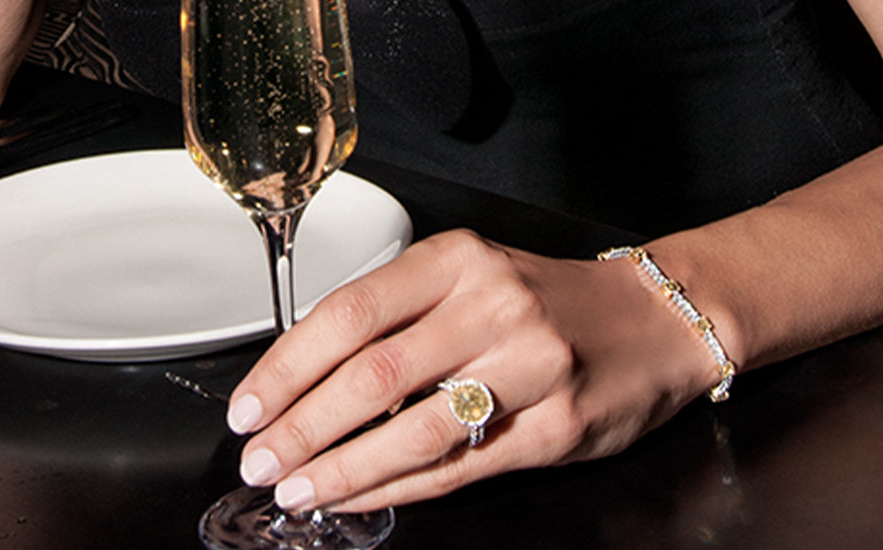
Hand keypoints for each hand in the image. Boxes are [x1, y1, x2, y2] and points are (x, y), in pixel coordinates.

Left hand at [225, 229, 721, 511]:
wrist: (655, 318)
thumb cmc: (547, 301)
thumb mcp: (471, 278)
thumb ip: (398, 316)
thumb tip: (305, 377)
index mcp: (458, 261)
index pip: (347, 312)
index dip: (286, 367)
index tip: (249, 406)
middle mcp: (493, 306)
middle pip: (370, 374)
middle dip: (300, 426)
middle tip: (260, 460)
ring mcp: (530, 368)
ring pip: (412, 428)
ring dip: (342, 468)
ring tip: (296, 489)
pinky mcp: (556, 427)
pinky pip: (458, 466)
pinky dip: (395, 488)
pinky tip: (356, 498)